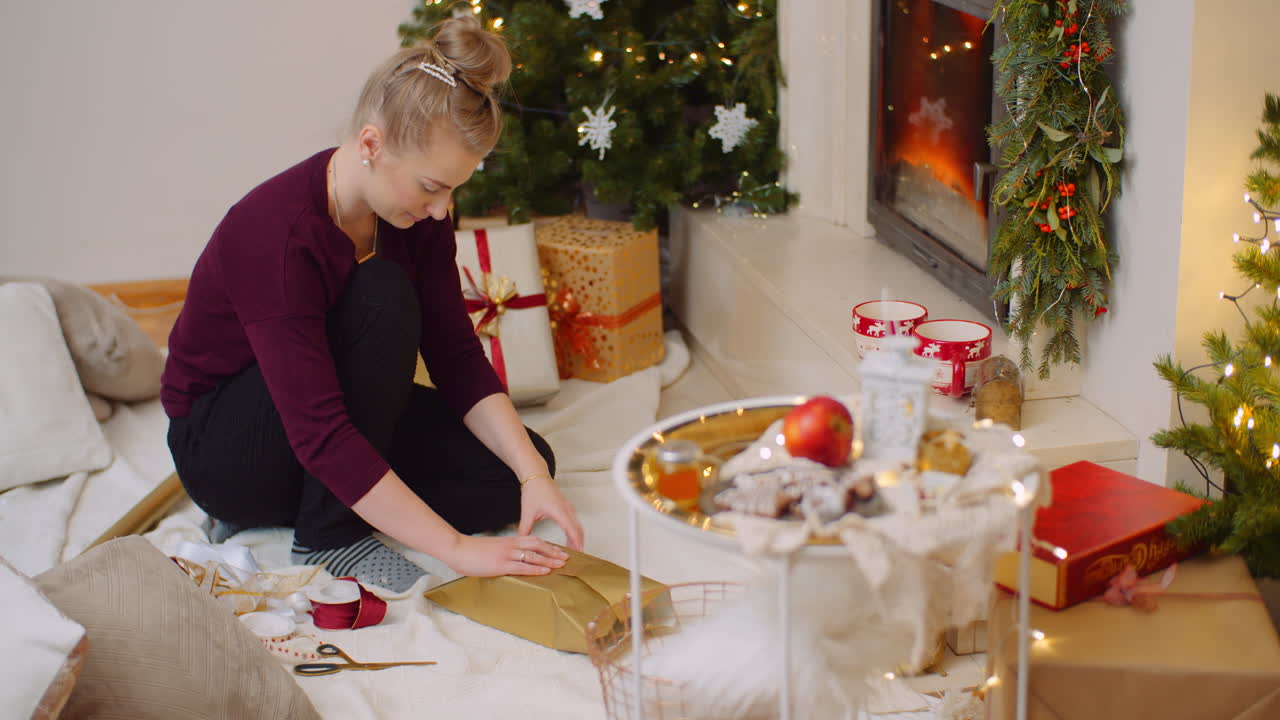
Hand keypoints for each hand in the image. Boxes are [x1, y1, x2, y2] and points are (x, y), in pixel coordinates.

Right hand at [442, 534, 568, 576]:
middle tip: (566, 557)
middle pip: (538, 545)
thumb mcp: (491, 549)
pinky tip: (546, 571)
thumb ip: (502, 553)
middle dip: (553, 551)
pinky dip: (536, 569)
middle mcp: (511, 546)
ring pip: (534, 556)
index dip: (547, 546)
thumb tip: (509, 561)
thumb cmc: (471, 551)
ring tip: (561, 564)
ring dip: (549, 560)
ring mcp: (507, 555)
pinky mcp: (501, 565)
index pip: (533, 541)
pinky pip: (523, 566)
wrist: (457, 549)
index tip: (557, 550)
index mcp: (509, 542)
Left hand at [519, 475, 584, 550]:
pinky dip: (575, 533)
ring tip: (574, 553)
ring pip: (578, 527)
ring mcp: (569, 508)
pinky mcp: (567, 508)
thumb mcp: (527, 512)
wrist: (536, 476)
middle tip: (577, 559)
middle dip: (579, 544)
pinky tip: (570, 542)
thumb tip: (522, 543)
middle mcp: (567, 509)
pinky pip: (575, 523)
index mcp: (559, 511)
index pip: (572, 530)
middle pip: (578, 530)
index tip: (577, 554)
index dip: (576, 543)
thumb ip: (525, 530)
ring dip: (578, 539)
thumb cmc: (533, 491)